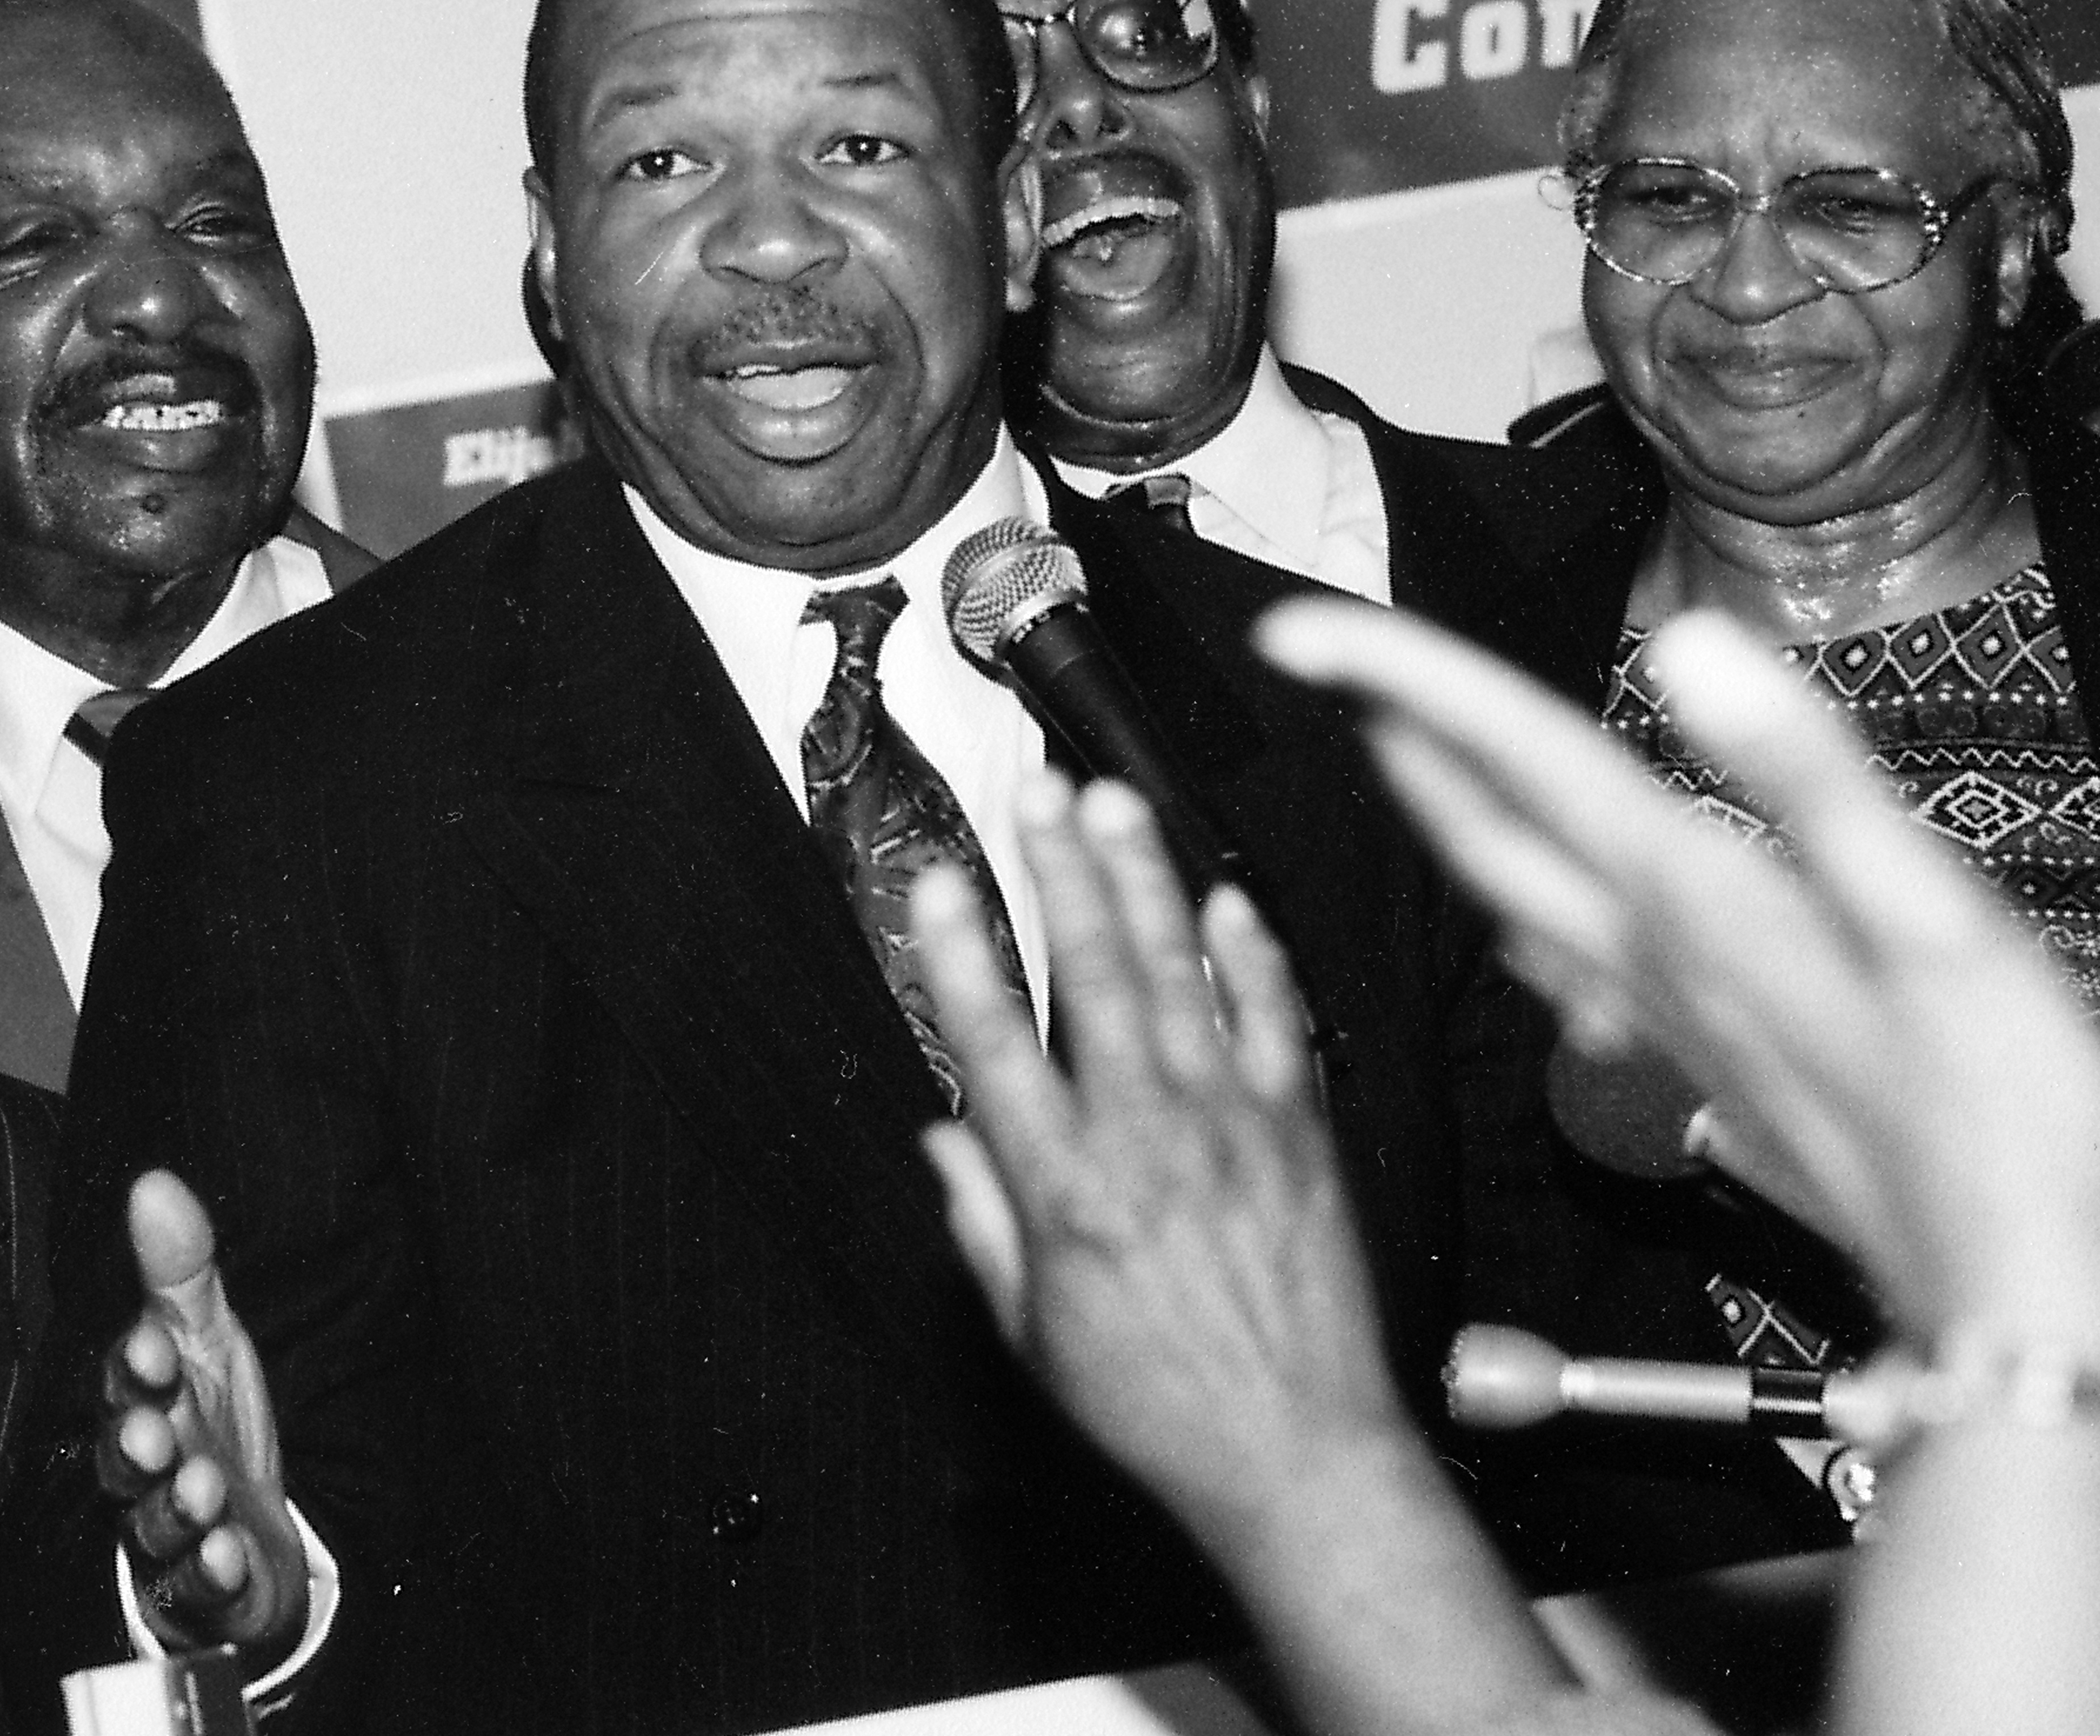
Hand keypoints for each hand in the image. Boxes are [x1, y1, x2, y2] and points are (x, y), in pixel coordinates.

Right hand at [98, 1170, 311, 1657]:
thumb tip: (153, 1182)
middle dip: (138, 1444)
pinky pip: (202, 1589)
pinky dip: (211, 1574)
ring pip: (162, 1525)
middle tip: (151, 1430)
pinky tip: (226, 1557)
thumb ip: (181, 1269)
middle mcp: (149, 1473)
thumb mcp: (206, 1338)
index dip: (137, 1366)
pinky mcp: (209, 1591)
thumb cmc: (211, 1423)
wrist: (246, 1529)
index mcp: (145, 1404)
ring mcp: (175, 1536)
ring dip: (177, 1508)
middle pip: (131, 1459)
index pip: (130, 1381)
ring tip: (201, 1488)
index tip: (153, 1345)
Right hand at [911, 771, 1415, 1542]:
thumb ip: (982, 1221)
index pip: (997, 1044)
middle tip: (1036, 790)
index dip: (963, 953)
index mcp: (1063, 1191)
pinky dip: (1251, 956)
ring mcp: (1231, 1125)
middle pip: (1092, 976)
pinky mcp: (1301, 1133)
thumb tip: (945, 1135)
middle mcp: (1144, 1138)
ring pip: (1179, 976)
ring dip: (1143, 881)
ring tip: (1113, 803)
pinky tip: (1225, 899)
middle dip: (1060, 871)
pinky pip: (1276, 1022)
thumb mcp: (1032, 1328)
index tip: (940, 879)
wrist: (1295, 1451)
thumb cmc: (1154, 1403)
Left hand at [1257, 597, 2099, 1346]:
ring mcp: (1673, 1024)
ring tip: (1405, 753)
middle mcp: (1654, 964)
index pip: (1514, 759)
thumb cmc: (1998, 1127)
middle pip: (1484, 833)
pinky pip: (1578, 975)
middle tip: (1327, 672)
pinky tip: (1529, 919)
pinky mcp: (1709, 1070)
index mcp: (1688, 905)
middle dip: (1402, 737)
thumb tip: (1691, 651)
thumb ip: (1804, 778)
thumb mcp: (1926, 920)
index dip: (1405, 680)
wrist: (2015, 1311)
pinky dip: (1532, 913)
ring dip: (1454, 817)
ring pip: (1515, 900)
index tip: (1299, 631)